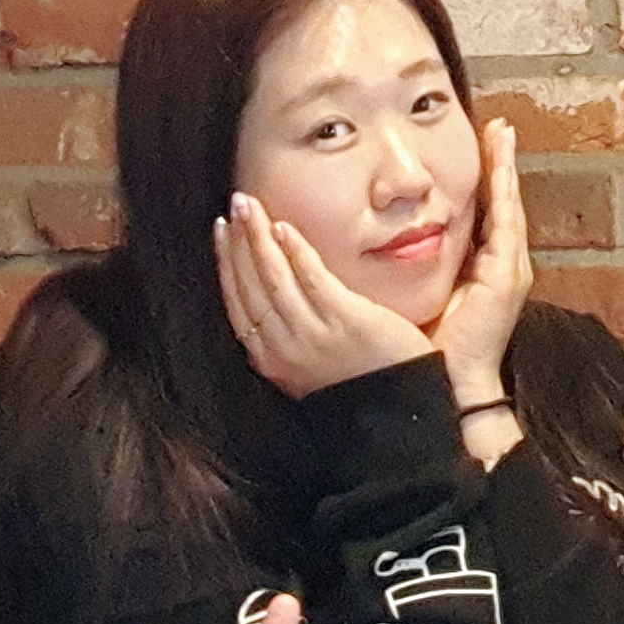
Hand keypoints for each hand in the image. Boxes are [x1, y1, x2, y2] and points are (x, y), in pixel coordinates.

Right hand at [215, 192, 433, 399]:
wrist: (401, 418)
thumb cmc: (362, 385)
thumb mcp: (312, 364)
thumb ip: (293, 333)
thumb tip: (279, 295)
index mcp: (272, 359)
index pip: (238, 302)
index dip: (226, 264)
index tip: (222, 233)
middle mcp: (283, 348)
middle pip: (248, 286)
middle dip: (237, 242)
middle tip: (234, 206)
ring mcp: (312, 334)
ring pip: (272, 277)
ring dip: (258, 238)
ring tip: (249, 206)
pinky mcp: (345, 320)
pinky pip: (311, 278)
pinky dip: (294, 251)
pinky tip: (284, 228)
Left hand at [430, 119, 530, 404]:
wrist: (450, 381)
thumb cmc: (434, 346)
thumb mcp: (424, 297)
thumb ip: (418, 269)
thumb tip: (391, 244)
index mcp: (482, 269)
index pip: (484, 214)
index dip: (485, 179)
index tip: (483, 144)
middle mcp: (501, 263)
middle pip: (502, 201)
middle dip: (501, 162)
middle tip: (500, 126)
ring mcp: (509, 267)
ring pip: (509, 203)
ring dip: (506, 167)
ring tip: (502, 132)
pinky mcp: (508, 272)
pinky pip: (507, 220)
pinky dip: (505, 188)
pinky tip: (500, 161)